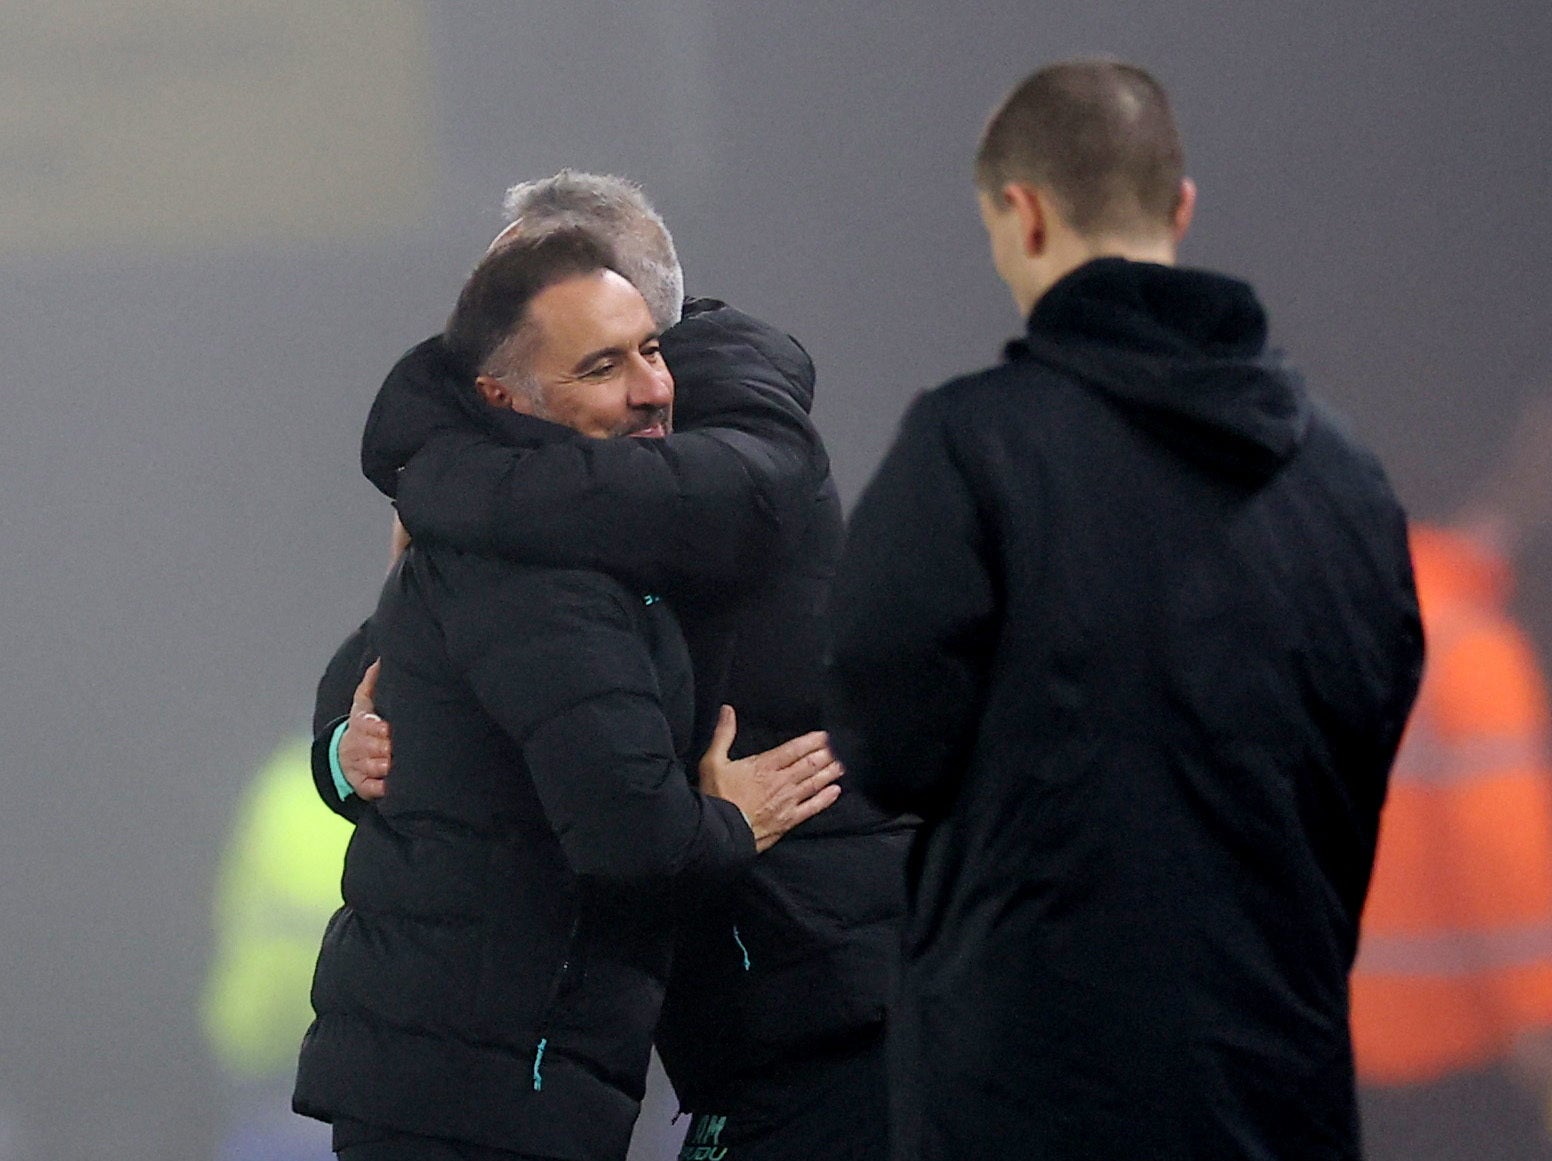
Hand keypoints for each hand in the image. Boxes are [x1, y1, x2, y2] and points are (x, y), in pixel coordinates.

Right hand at [339, 660, 391, 800]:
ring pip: (376, 768)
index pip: (370, 727)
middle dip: (390, 749)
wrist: (345, 754)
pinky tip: (394, 785)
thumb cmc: (364, 725)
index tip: (391, 730)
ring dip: (389, 767)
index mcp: (360, 725)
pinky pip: (373, 789)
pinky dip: (382, 788)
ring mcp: (358, 767)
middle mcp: (357, 746)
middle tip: (402, 748)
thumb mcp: (364, 703)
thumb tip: (381, 660)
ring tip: (401, 763)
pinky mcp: (361, 785)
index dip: (382, 730)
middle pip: (376, 748)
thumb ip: (371, 683)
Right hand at [698, 705, 841, 851]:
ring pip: (814, 783)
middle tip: (841, 747)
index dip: (812, 741)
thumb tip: (727, 710)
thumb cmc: (716, 797)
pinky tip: (835, 791)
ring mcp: (788, 801)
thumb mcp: (713, 761)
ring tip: (842, 764)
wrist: (719, 834)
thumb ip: (723, 735)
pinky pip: (812, 808)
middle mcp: (781, 781)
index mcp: (764, 766)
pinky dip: (825, 799)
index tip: (826, 735)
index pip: (794, 749)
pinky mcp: (789, 820)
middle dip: (826, 755)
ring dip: (829, 773)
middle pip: (809, 764)